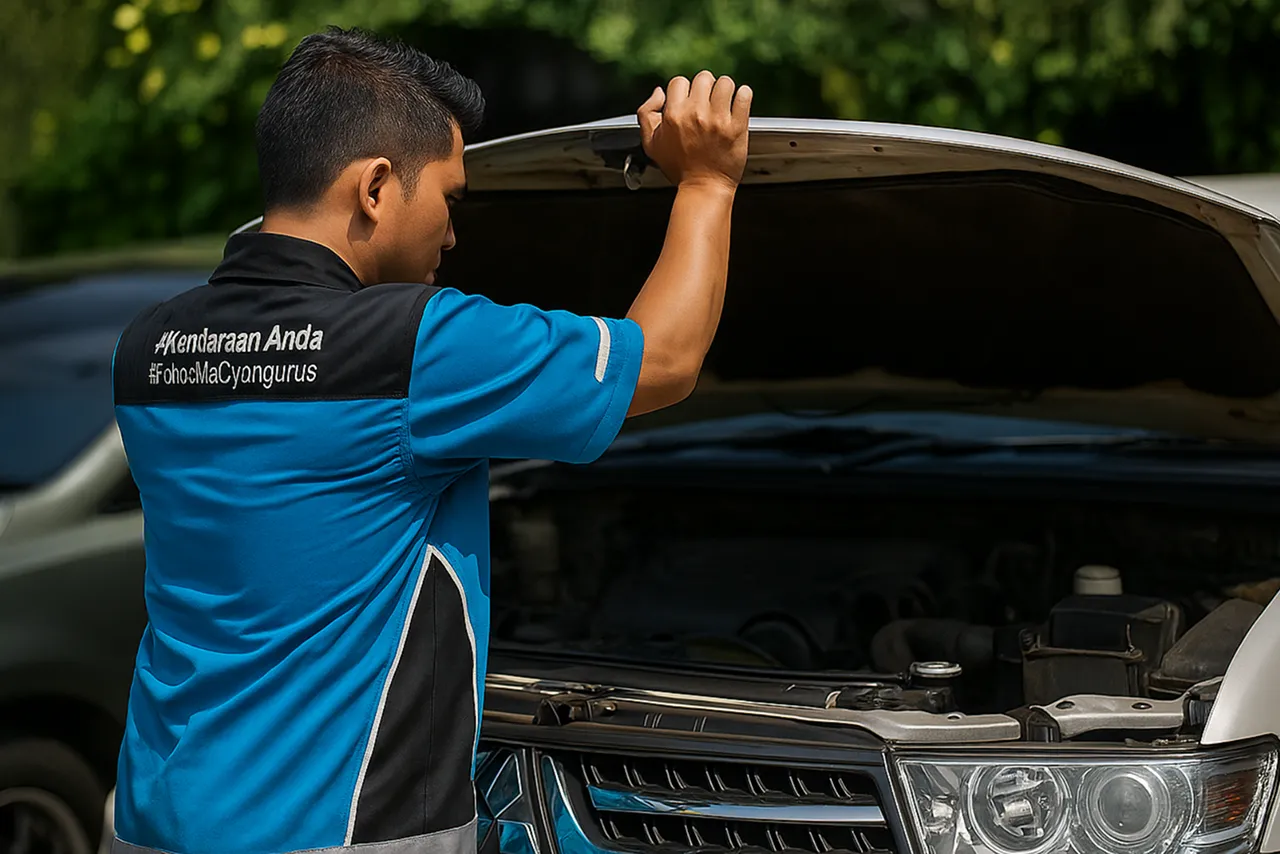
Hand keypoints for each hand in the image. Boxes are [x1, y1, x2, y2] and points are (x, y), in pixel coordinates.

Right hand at [637, 71, 751, 191]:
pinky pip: (744, 95)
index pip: (679, 82)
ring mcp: (717, 119)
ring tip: (724, 104)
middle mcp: (695, 114)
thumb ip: (646, 113)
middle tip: (708, 103)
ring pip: (725, 82)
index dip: (685, 91)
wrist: (703, 188)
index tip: (690, 103)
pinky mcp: (737, 126)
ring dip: (725, 91)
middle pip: (703, 78)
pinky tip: (738, 105)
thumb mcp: (651, 143)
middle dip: (706, 88)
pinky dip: (743, 96)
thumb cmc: (679, 167)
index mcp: (673, 115)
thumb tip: (659, 92)